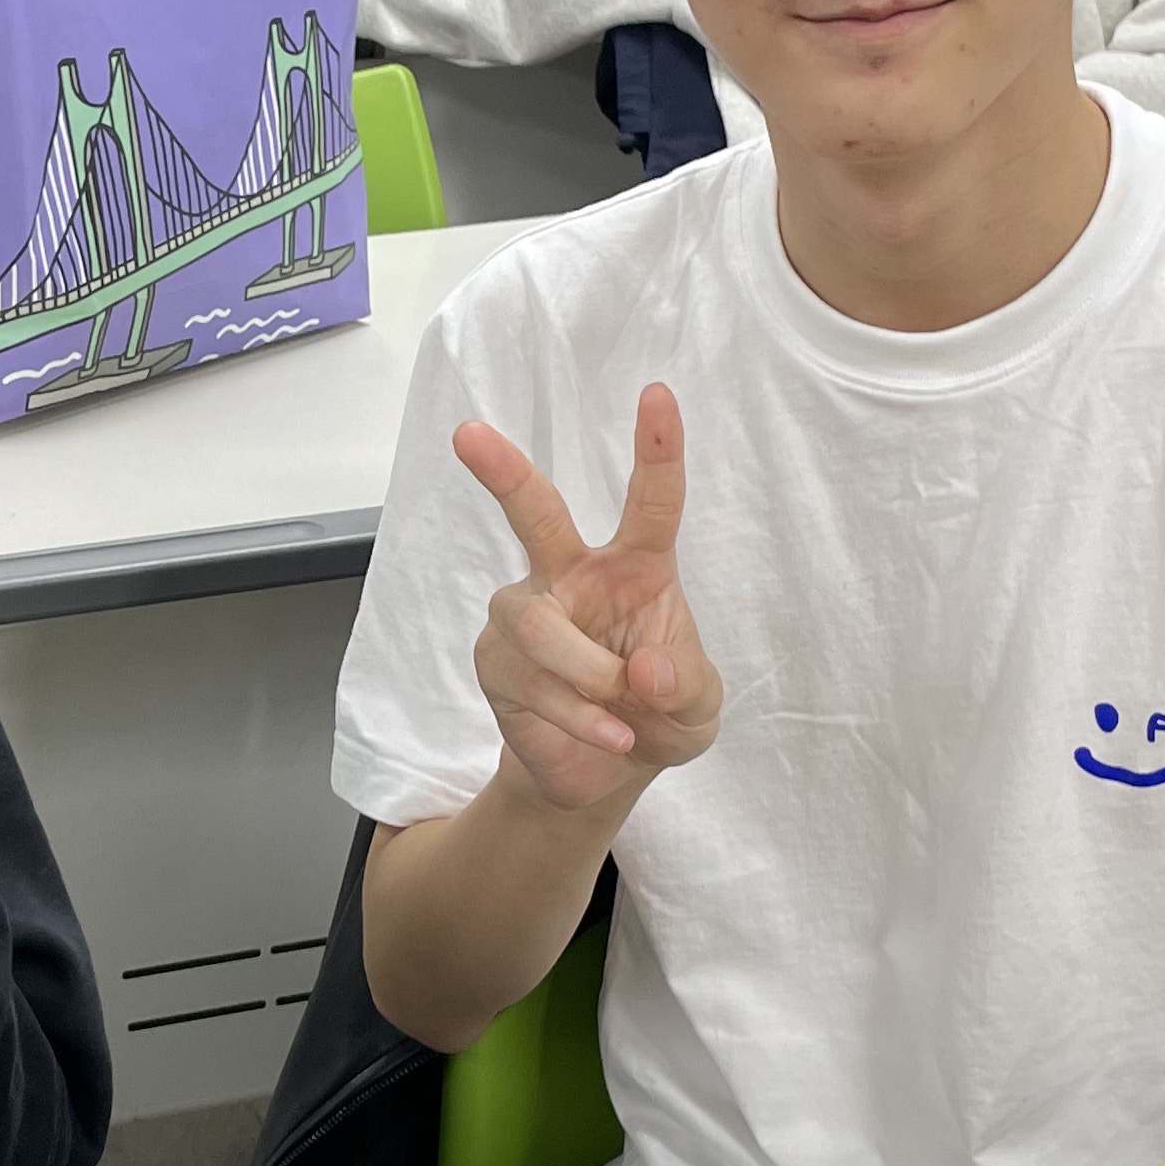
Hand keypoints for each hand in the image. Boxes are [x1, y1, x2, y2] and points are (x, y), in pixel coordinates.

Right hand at [455, 383, 720, 814]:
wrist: (605, 773)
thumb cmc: (658, 714)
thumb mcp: (696, 708)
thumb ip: (684, 686)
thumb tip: (645, 668)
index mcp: (634, 567)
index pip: (650, 503)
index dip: (657, 448)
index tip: (658, 393)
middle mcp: (571, 575)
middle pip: (536, 513)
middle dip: (503, 472)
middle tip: (468, 434)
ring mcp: (525, 614)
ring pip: (539, 626)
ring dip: (589, 676)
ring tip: (620, 713)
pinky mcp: (495, 659)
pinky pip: (531, 680)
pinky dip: (578, 715)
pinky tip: (605, 733)